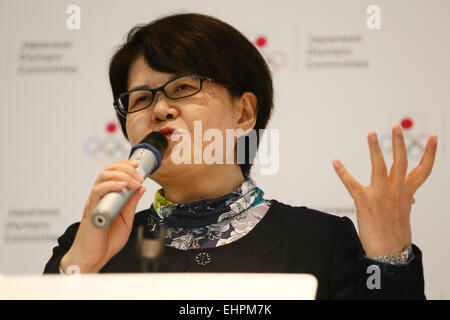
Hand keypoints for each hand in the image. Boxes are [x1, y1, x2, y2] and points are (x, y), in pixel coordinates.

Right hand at [60, 160, 145, 272]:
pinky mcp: (91, 210)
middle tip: (139, 176)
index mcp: (107, 197)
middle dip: (125, 168)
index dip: (124, 165)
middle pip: (107, 171)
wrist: (94, 257)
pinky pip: (98, 192)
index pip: (112, 173)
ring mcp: (94, 202)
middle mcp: (99, 197)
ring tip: (134, 181)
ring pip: (102, 178)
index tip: (137, 166)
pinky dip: (111, 186)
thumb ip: (131, 203)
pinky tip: (122, 186)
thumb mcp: (126, 219)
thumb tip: (141, 188)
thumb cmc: (106, 241)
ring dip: (121, 175)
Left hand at [332, 124, 437, 256]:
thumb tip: (411, 196)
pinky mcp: (364, 201)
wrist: (389, 250)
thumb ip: (405, 199)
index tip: (433, 138)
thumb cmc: (395, 231)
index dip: (430, 154)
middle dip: (399, 143)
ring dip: (375, 149)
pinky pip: (351, 183)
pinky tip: (335, 162)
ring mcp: (380, 195)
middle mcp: (396, 191)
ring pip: (379, 166)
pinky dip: (342, 172)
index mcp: (407, 192)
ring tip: (372, 134)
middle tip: (396, 127)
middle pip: (400, 162)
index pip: (423, 170)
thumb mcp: (404, 212)